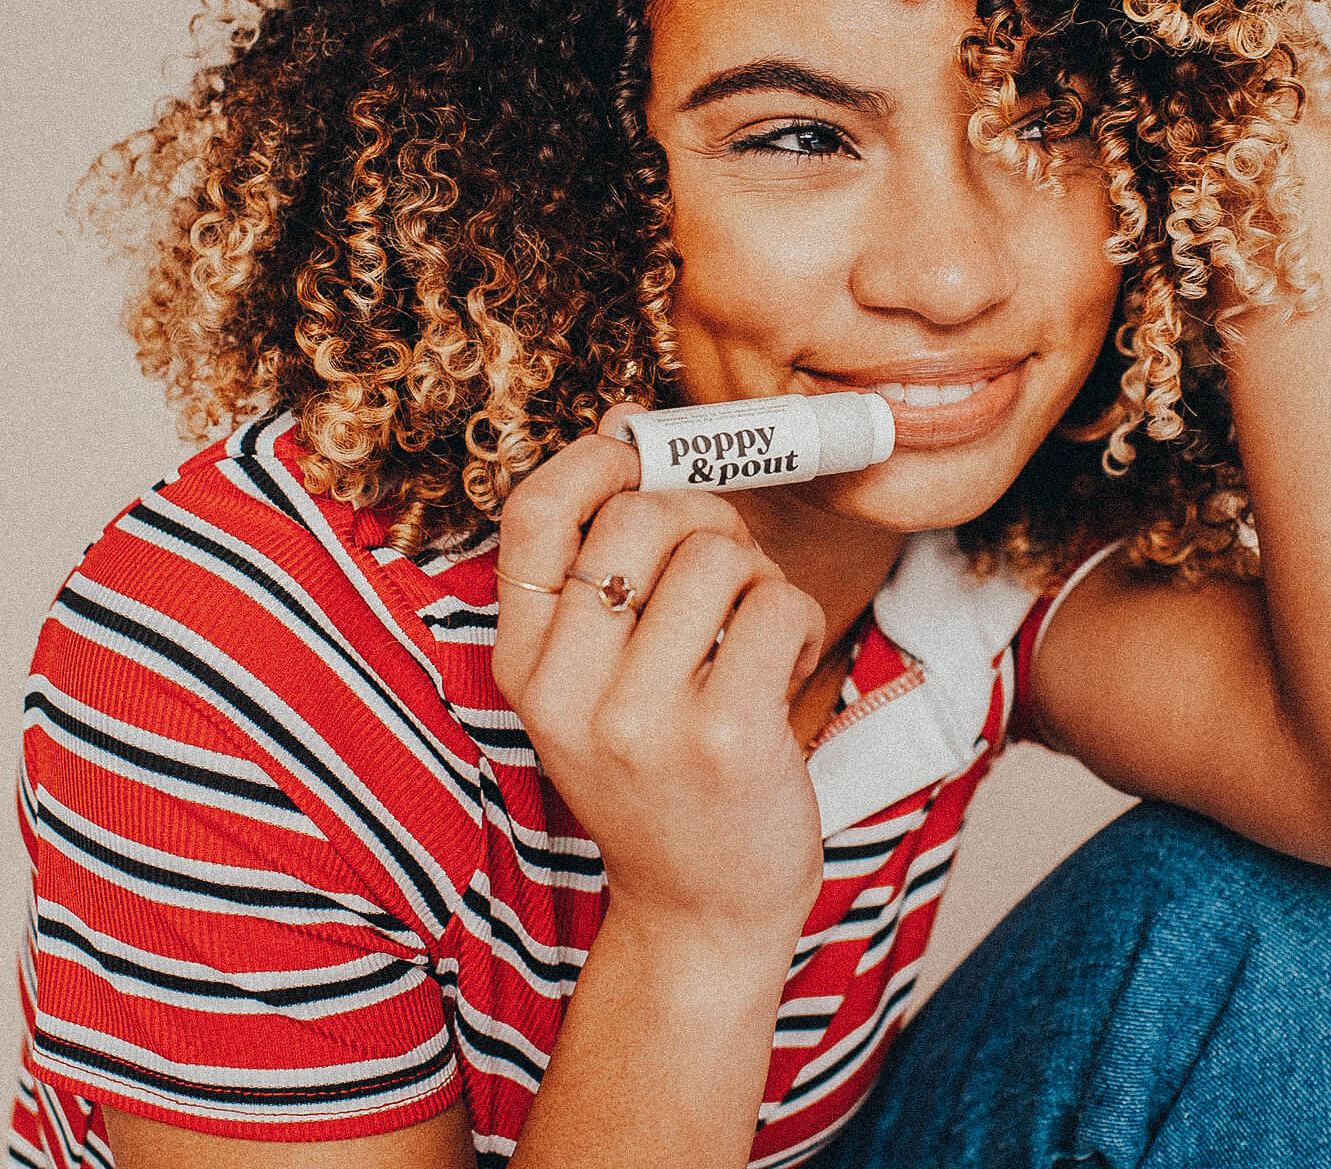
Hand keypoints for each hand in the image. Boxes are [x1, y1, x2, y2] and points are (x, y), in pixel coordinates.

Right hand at [491, 405, 828, 949]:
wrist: (701, 911)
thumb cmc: (663, 772)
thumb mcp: (599, 681)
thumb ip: (605, 568)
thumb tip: (622, 425)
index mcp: (523, 667)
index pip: (534, 516)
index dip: (597, 459)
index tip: (644, 451)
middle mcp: (565, 692)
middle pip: (641, 515)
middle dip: (708, 516)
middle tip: (731, 564)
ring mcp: (642, 720)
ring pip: (717, 554)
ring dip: (759, 575)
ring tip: (759, 632)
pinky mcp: (725, 738)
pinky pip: (776, 604)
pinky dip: (802, 619)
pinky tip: (788, 665)